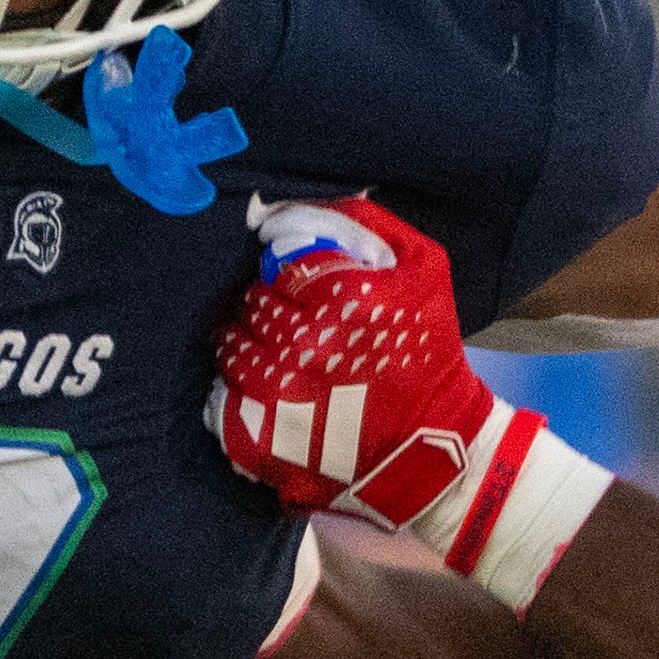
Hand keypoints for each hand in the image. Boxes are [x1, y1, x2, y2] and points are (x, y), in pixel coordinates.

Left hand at [209, 196, 617, 608]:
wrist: (435, 452)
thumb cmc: (428, 353)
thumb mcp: (423, 269)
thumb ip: (364, 222)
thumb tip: (293, 206)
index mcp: (344, 300)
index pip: (280, 262)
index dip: (289, 271)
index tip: (302, 286)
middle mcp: (305, 348)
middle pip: (252, 305)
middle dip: (269, 308)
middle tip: (296, 325)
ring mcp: (277, 399)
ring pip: (232, 350)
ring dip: (249, 347)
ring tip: (279, 357)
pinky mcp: (259, 441)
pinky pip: (222, 400)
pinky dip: (238, 393)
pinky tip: (269, 395)